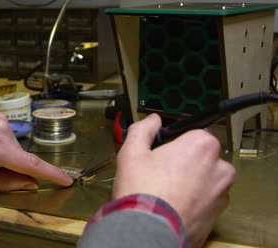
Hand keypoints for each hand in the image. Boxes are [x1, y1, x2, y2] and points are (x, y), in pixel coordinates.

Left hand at [0, 110, 72, 191]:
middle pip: (21, 157)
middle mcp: (0, 128)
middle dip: (13, 170)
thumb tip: (27, 183)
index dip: (52, 174)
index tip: (67, 181)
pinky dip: (1, 147)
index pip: (31, 164)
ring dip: (5, 158)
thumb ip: (2, 183)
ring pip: (15, 147)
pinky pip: (7, 136)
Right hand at [112, 113, 235, 247]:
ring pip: (205, 180)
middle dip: (185, 162)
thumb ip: (143, 130)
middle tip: (161, 172)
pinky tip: (172, 204)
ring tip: (165, 191)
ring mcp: (221, 193)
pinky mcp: (217, 215)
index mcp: (202, 146)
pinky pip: (206, 201)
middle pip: (202, 157)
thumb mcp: (132, 152)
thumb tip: (151, 121)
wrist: (148, 231)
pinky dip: (193, 202)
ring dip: (191, 183)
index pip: (195, 133)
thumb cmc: (143, 193)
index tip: (164, 151)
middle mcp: (219, 168)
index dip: (176, 142)